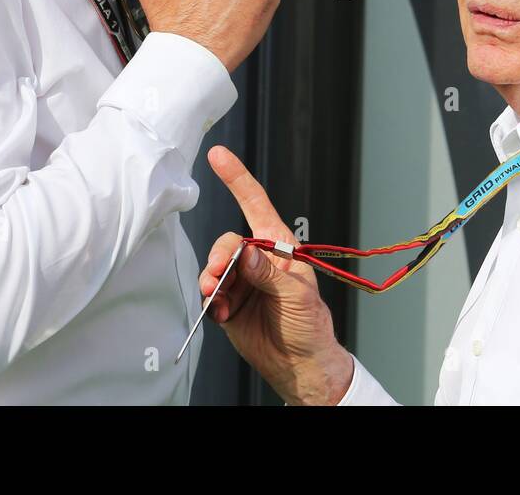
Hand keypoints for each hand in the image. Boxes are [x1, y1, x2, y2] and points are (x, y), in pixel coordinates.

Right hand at [200, 145, 354, 405]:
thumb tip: (246, 252)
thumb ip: (269, 273)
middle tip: (219, 276)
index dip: (237, 178)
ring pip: (215, 268)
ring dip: (213, 282)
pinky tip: (223, 315)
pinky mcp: (228, 303)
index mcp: (280, 246)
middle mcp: (258, 259)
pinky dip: (212, 303)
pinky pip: (210, 294)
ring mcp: (241, 281)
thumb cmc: (309, 324)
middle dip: (220, 256)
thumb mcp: (297, 295)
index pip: (255, 204)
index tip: (219, 156)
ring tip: (219, 299)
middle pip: (228, 242)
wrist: (299, 364)